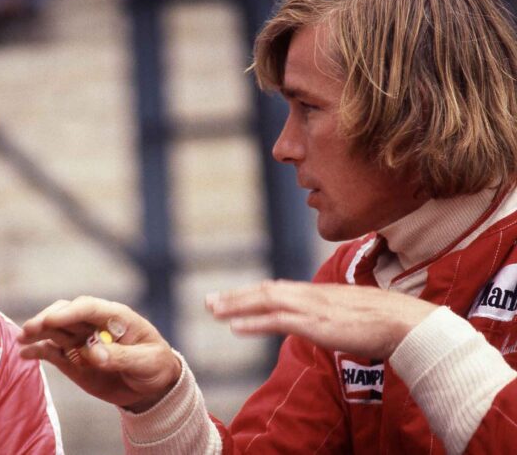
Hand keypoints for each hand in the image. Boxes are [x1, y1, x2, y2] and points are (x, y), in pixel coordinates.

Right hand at [18, 296, 181, 411]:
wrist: (151, 386)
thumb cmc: (154, 365)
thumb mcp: (146, 361)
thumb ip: (121, 357)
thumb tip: (93, 354)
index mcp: (116, 316)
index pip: (88, 307)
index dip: (69, 312)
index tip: (51, 320)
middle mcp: (94, 323)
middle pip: (66, 314)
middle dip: (48, 319)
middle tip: (30, 329)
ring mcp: (81, 339)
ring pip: (55, 330)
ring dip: (37, 331)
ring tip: (21, 339)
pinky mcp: (73, 357)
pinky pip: (52, 351)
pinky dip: (37, 351)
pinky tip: (24, 353)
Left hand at [206, 281, 437, 358]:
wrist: (406, 322)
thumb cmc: (385, 319)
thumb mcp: (352, 312)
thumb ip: (333, 314)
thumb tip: (325, 320)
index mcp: (318, 292)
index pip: (278, 290)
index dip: (252, 293)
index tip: (232, 297)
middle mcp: (310, 295)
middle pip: (265, 292)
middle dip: (235, 296)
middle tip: (209, 301)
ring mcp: (311, 308)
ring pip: (265, 302)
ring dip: (236, 306)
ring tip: (213, 310)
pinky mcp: (315, 324)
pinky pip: (277, 321)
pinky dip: (253, 322)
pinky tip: (235, 326)